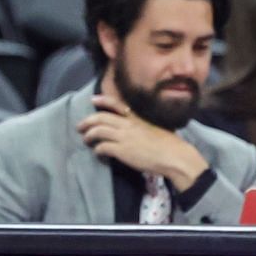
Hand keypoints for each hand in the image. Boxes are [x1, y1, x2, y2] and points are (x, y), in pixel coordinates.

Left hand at [76, 94, 209, 187]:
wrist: (174, 156)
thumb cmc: (169, 145)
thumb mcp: (154, 128)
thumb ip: (142, 127)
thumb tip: (134, 131)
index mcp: (137, 119)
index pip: (117, 105)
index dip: (103, 101)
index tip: (93, 99)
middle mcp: (128, 125)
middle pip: (101, 118)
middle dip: (87, 121)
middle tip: (80, 126)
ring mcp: (124, 137)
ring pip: (98, 131)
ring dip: (88, 135)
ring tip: (86, 140)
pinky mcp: (121, 150)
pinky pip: (102, 147)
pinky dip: (97, 150)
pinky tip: (98, 154)